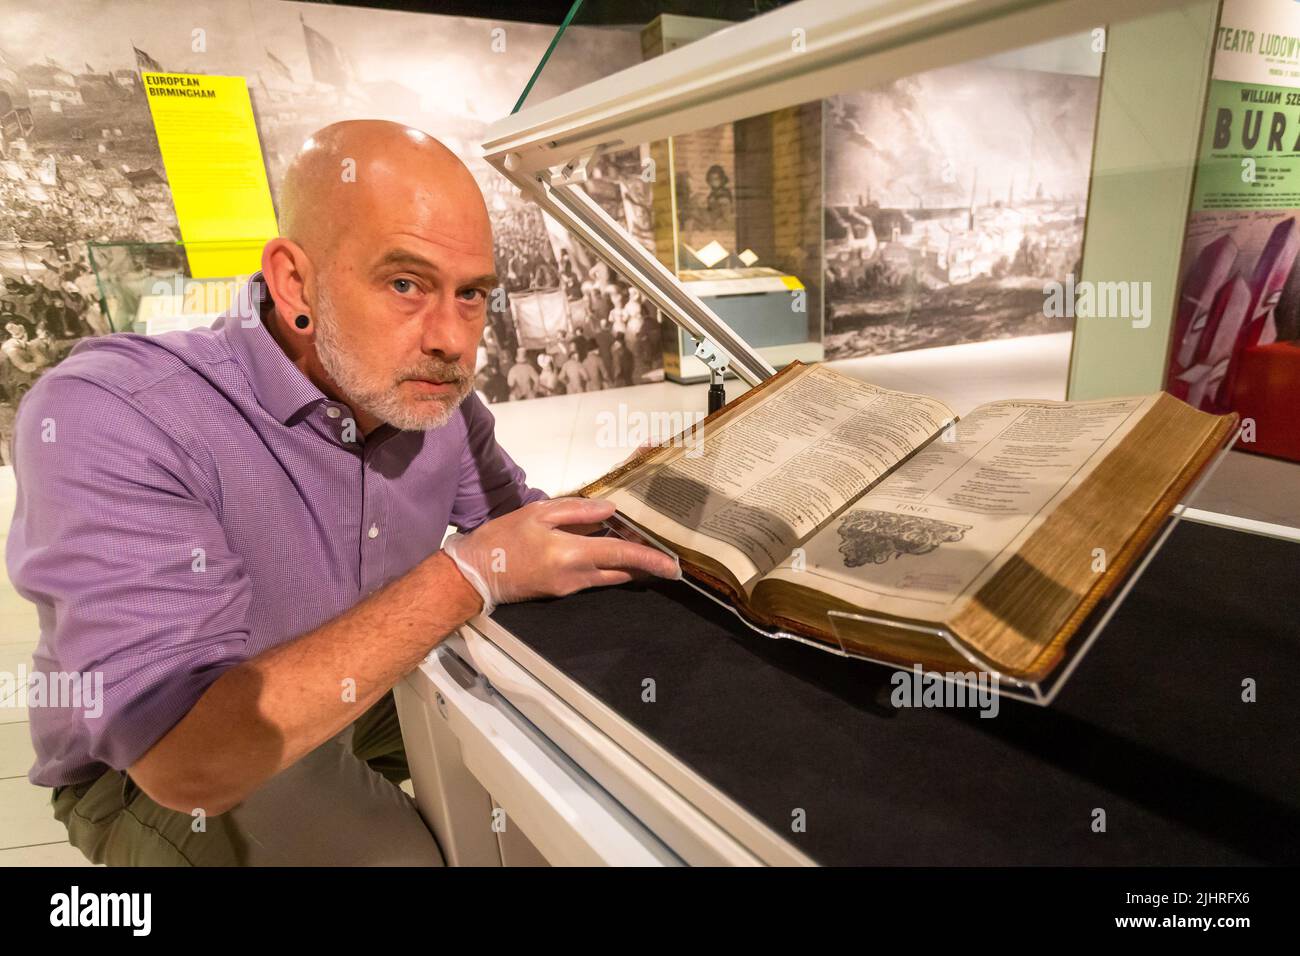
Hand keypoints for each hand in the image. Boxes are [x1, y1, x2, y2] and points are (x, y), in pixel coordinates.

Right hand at [442, 497, 680, 614]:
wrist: (475, 574)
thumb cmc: (503, 539)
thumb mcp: (538, 514)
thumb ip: (577, 511)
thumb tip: (610, 510)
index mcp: (572, 554)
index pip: (622, 556)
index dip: (651, 560)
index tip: (673, 566)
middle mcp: (576, 577)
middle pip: (620, 571)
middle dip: (642, 562)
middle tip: (661, 550)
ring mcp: (569, 588)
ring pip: (608, 576)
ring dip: (624, 564)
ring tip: (637, 546)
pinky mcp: (561, 592)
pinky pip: (592, 579)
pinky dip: (604, 566)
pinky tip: (605, 550)